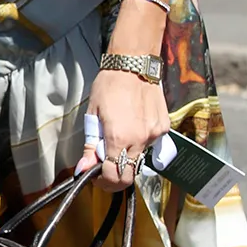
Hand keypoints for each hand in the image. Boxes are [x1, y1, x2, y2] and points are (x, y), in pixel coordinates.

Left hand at [80, 70, 169, 187]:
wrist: (133, 65)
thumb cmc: (109, 86)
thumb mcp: (93, 115)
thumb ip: (91, 146)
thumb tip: (83, 169)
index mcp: (119, 138)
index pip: (114, 176)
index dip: (103, 181)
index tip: (96, 176)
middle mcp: (140, 140)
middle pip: (129, 174)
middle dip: (115, 177)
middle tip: (105, 168)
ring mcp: (154, 134)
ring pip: (140, 159)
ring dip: (127, 157)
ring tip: (119, 138)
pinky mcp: (163, 127)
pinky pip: (150, 144)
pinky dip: (140, 142)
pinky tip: (133, 126)